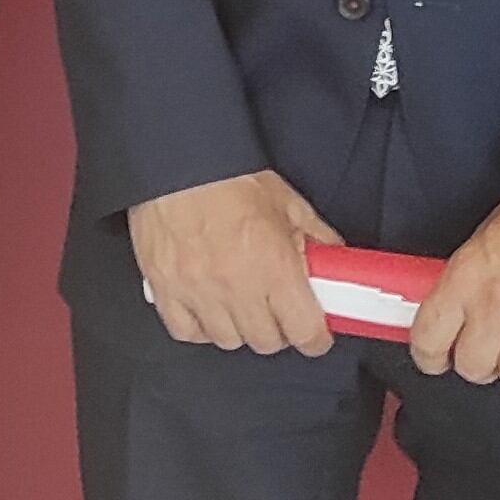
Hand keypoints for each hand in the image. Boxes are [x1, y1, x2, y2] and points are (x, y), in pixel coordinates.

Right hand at [129, 170, 339, 353]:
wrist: (179, 158)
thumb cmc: (229, 176)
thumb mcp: (287, 201)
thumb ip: (314, 236)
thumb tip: (333, 258)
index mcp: (274, 266)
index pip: (305, 332)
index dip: (315, 336)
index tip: (314, 330)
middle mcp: (237, 286)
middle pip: (267, 341)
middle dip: (277, 328)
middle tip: (276, 308)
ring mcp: (198, 291)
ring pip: (228, 340)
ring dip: (239, 327)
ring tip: (240, 303)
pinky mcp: (165, 287)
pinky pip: (186, 331)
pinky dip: (198, 326)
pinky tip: (206, 307)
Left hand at [410, 200, 499, 392]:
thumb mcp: (483, 237)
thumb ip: (465, 277)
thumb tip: (451, 300)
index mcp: (467, 278)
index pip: (429, 339)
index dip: (428, 355)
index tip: (434, 356)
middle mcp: (497, 306)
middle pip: (473, 367)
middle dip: (476, 362)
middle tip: (483, 351)